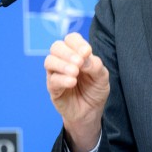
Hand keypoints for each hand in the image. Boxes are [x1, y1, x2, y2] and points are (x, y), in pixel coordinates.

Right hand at [44, 32, 109, 151]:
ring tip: (75, 72)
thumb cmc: (95, 90)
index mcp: (76, 54)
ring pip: (49, 61)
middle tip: (79, 62)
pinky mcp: (53, 88)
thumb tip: (83, 58)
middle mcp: (63, 61)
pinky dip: (62, 79)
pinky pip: (52, 80)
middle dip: (68, 52)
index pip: (71, 39)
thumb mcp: (102, 77)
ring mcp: (56, 74)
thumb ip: (95, 65)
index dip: (77, 43)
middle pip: (56, 47)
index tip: (87, 52)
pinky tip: (72, 82)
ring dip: (62, 64)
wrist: (91, 112)